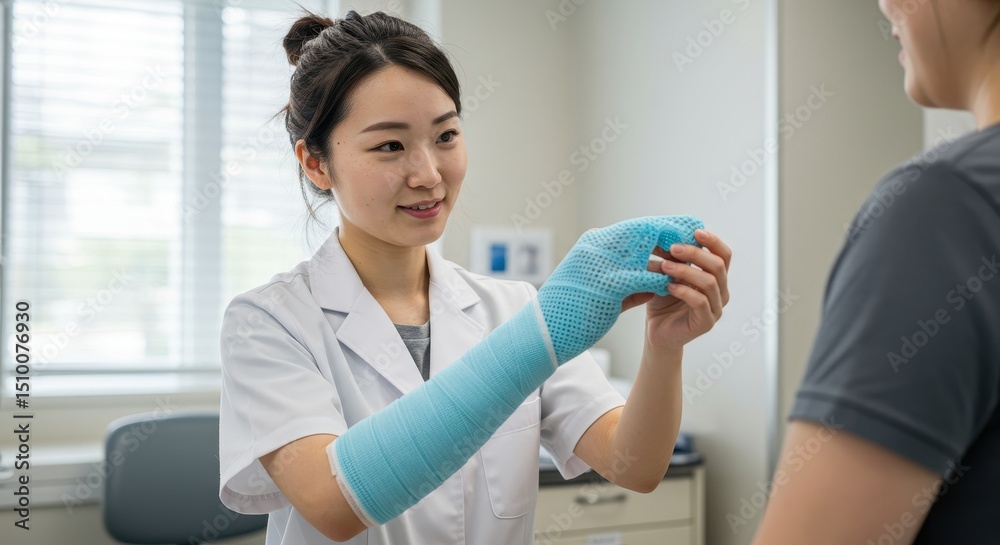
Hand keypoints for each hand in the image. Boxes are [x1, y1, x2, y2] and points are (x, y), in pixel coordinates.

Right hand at [537, 216, 703, 363]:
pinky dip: (659, 282)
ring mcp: (602, 264)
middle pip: (641, 234)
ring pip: (644, 254)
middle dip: (667, 237)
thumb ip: (622, 276)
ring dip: (666, 259)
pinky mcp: (609, 285)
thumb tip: (653, 276)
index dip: (657, 230)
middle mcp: (596, 248)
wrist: (546, 330)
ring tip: (686, 265)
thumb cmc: (568, 309)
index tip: (677, 233)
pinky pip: (643, 279)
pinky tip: (672, 287)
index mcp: (591, 243)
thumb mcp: (594, 284)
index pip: (632, 229)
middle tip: (689, 241)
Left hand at [622, 229, 731, 352]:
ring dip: (685, 270)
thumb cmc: (663, 301)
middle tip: (672, 247)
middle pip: (718, 266)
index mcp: (716, 278)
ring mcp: (716, 309)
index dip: (713, 241)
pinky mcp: (706, 323)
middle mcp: (721, 292)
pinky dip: (684, 291)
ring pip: (709, 282)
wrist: (657, 331)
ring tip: (664, 266)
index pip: (724, 255)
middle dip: (695, 253)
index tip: (695, 231)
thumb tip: (666, 236)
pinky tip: (668, 286)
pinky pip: (700, 302)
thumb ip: (672, 258)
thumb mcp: (667, 275)